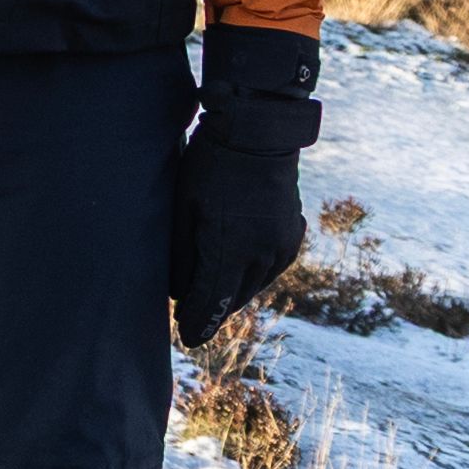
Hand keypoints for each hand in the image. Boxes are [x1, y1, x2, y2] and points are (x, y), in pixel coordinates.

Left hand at [170, 23, 320, 342]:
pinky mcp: (292, 235)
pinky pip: (269, 269)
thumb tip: (177, 291)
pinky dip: (251, 275)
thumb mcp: (183, 206)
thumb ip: (180, 254)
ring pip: (253, 286)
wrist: (260, 131)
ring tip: (211, 296)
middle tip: (191, 318)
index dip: (196, 322)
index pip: (210, 302)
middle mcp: (260, 255)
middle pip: (232, 299)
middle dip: (211, 310)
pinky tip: (238, 272)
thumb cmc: (211, 164)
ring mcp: (280, 246)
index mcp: (229, 250)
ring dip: (231, 294)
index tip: (186, 338)